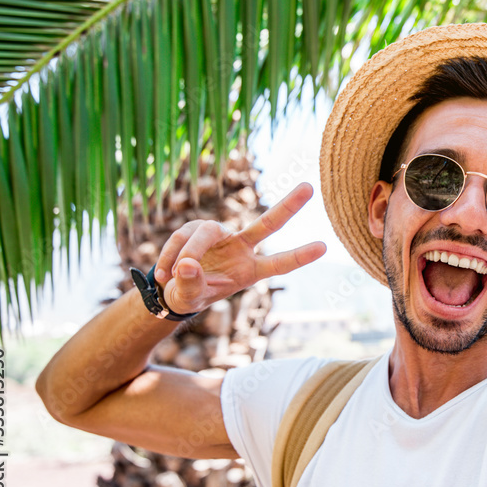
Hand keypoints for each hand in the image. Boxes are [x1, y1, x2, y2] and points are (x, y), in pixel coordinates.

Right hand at [152, 182, 325, 313]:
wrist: (171, 290)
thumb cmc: (190, 296)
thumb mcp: (191, 298)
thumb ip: (191, 285)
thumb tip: (188, 264)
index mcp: (250, 270)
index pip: (278, 263)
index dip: (299, 256)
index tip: (324, 247)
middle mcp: (241, 247)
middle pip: (267, 224)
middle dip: (288, 206)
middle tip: (310, 188)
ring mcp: (220, 235)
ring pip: (203, 235)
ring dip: (183, 255)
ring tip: (168, 277)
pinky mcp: (197, 228)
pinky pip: (180, 238)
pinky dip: (168, 257)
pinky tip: (162, 275)